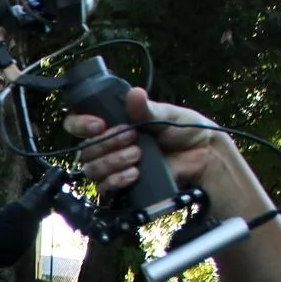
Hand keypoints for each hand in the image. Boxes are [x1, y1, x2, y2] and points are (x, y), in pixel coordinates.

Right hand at [63, 87, 218, 196]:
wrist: (202, 156)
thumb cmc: (185, 130)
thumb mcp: (167, 114)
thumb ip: (146, 109)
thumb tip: (134, 94)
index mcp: (113, 122)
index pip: (78, 123)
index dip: (80, 124)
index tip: (99, 125)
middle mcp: (108, 144)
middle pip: (84, 150)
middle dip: (106, 144)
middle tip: (132, 138)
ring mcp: (113, 165)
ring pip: (92, 169)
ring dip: (113, 162)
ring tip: (138, 155)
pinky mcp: (121, 184)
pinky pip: (104, 187)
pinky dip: (118, 180)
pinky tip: (135, 173)